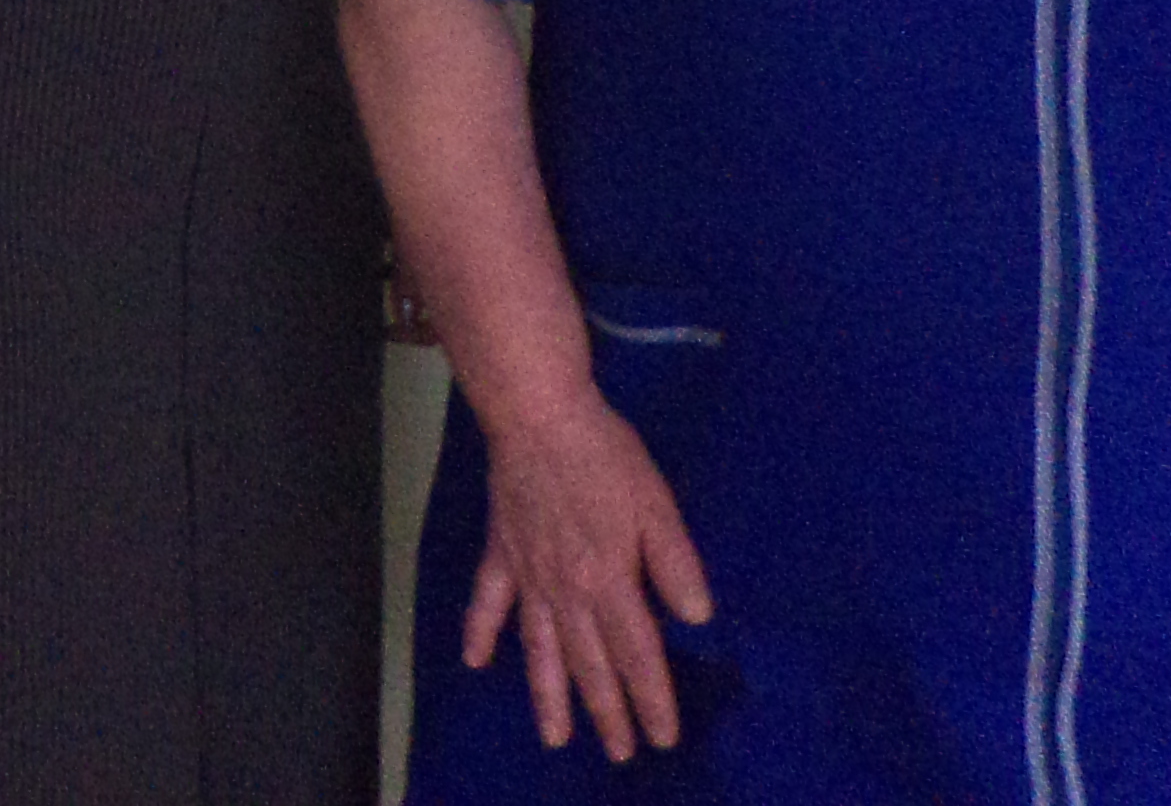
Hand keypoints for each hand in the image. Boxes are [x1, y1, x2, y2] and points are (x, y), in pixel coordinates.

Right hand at [465, 388, 712, 760]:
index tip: (664, 737)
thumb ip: (676, 564)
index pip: (637, 655)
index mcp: (610, 581)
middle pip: (590, 664)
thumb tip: (697, 619)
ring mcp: (528, 575)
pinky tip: (473, 662)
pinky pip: (487, 602)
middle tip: (621, 754)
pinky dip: (479, 633)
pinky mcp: (501, 552)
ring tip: (556, 738)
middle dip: (607, 713)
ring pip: (540, 649)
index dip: (652, 700)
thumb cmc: (604, 455)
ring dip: (549, 697)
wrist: (537, 415)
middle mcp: (567, 591)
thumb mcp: (657, 505)